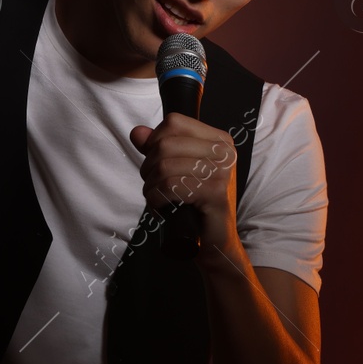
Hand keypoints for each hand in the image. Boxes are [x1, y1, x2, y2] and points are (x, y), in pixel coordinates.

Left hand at [128, 113, 238, 253]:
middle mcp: (225, 152)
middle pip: (165, 144)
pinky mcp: (215, 193)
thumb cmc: (195, 205)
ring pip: (164, 166)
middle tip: (154, 186)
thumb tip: (137, 132)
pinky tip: (161, 209)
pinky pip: (170, 187)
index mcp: (219, 140)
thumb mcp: (176, 171)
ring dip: (151, 187)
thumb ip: (157, 148)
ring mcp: (222, 172)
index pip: (174, 122)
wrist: (215, 241)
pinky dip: (156, 200)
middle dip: (149, 168)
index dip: (154, 141)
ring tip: (158, 199)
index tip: (156, 163)